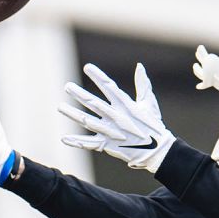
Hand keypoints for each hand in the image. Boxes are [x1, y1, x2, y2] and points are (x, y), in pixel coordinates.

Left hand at [59, 62, 175, 172]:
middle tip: (67, 86)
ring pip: (88, 122)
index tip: (87, 67)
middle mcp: (117, 117)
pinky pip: (89, 144)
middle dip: (80, 95)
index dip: (98, 76)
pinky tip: (64, 138)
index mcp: (127, 105)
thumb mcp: (149, 104)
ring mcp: (111, 132)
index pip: (110, 87)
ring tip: (60, 107)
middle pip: (94, 104)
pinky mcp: (108, 145)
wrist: (157, 151)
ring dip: (73, 114)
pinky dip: (77, 142)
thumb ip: (143, 84)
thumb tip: (140, 66)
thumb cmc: (153, 126)